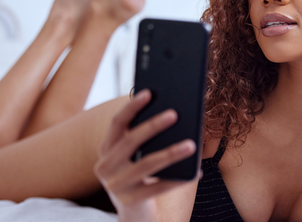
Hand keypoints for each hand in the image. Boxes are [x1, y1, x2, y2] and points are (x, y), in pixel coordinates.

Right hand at [94, 90, 196, 220]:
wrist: (133, 214)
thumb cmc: (140, 175)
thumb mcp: (136, 156)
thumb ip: (144, 137)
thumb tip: (174, 114)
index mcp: (105, 150)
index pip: (117, 123)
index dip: (131, 107)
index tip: (148, 92)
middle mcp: (105, 167)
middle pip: (131, 141)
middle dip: (153, 125)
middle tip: (175, 113)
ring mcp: (116, 186)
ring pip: (147, 164)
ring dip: (171, 152)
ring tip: (192, 144)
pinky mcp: (131, 201)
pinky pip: (160, 187)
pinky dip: (180, 179)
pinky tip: (197, 171)